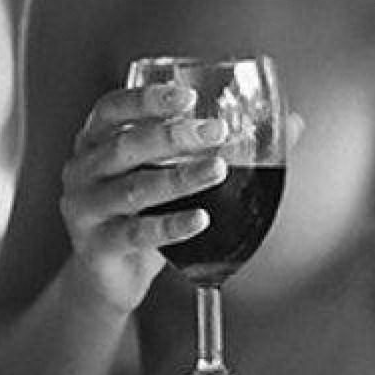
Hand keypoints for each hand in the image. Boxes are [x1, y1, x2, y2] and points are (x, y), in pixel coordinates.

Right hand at [59, 81, 228, 312]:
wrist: (112, 278)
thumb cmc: (144, 214)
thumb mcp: (173, 175)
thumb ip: (219, 147)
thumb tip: (292, 124)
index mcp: (95, 141)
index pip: (113, 108)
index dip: (148, 99)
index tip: (189, 97)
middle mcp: (82, 170)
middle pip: (126, 146)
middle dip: (172, 135)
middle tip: (216, 132)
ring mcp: (84, 209)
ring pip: (134, 189)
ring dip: (179, 177)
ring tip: (217, 169)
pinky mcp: (95, 247)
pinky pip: (137, 234)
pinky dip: (172, 225)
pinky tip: (202, 218)